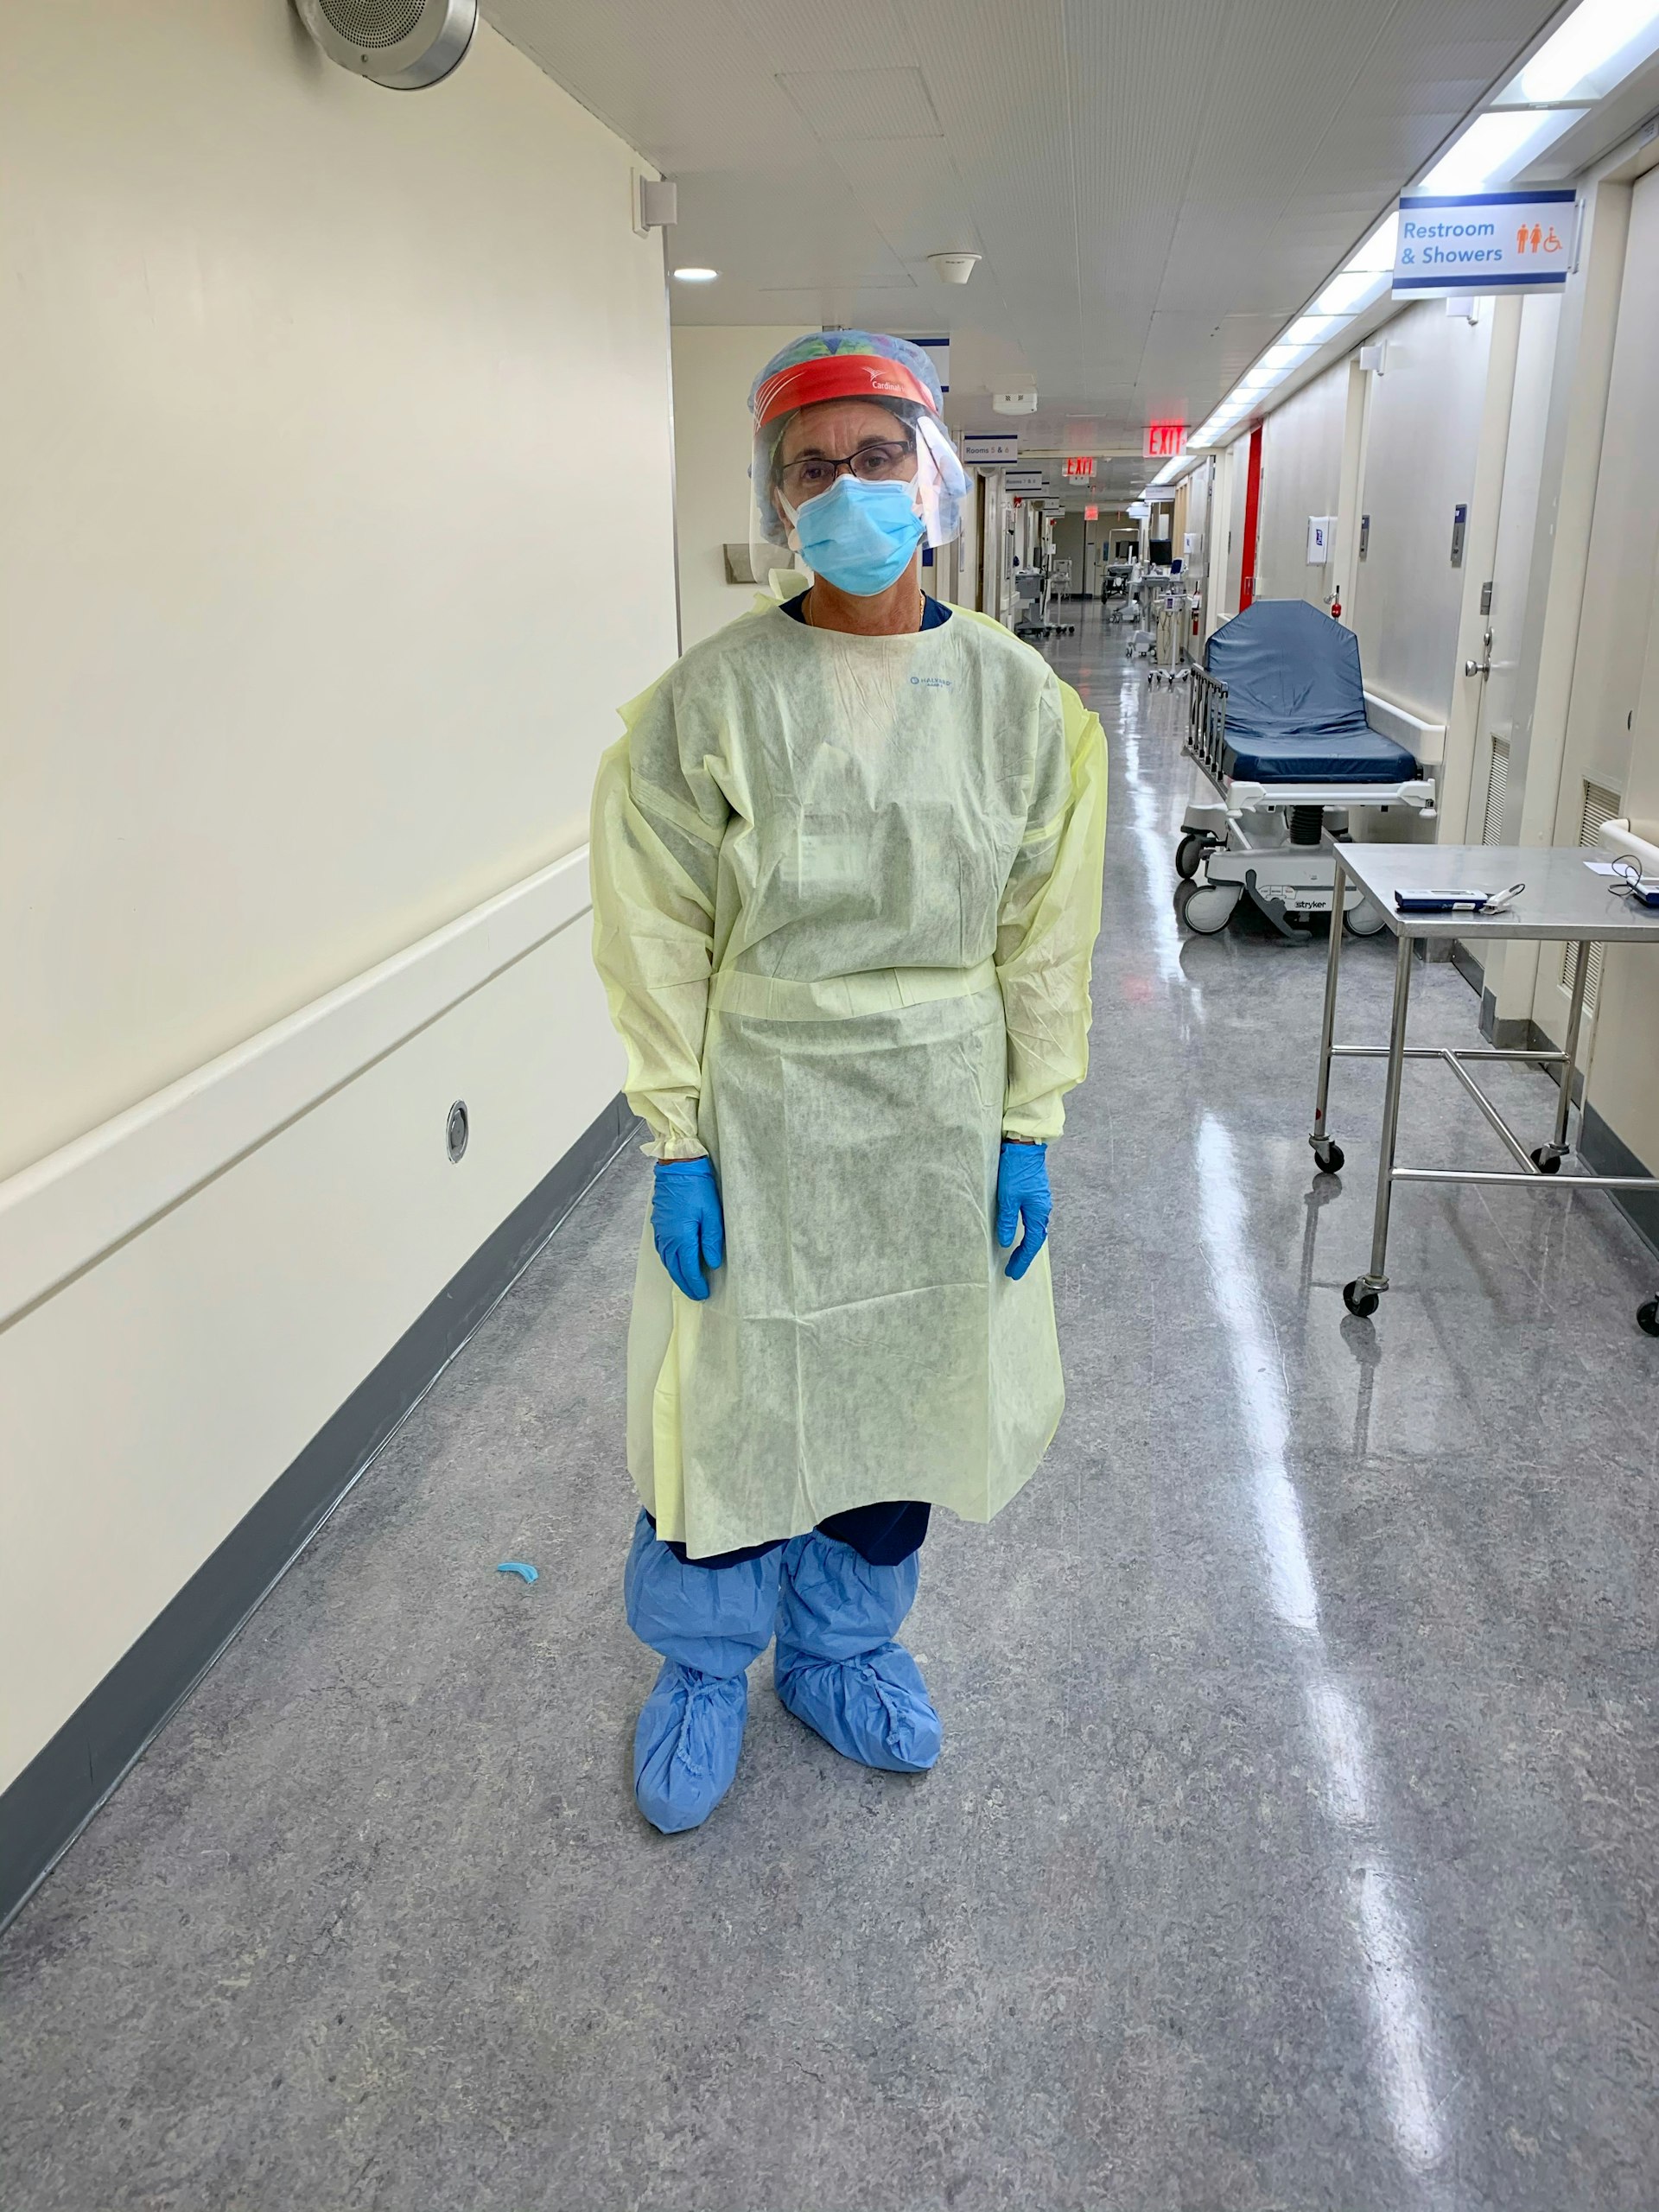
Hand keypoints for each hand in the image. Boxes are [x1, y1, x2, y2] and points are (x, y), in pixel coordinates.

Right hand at [652, 1158, 724, 1299]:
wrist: (678, 1165)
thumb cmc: (697, 1186)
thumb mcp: (712, 1214)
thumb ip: (712, 1241)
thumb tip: (713, 1263)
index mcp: (682, 1238)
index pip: (689, 1270)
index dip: (696, 1284)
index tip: (704, 1293)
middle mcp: (668, 1239)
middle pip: (675, 1269)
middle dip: (686, 1284)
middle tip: (696, 1294)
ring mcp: (660, 1231)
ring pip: (667, 1261)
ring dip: (676, 1274)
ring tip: (687, 1282)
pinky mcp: (658, 1224)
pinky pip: (662, 1250)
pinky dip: (670, 1262)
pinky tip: (676, 1262)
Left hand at [995, 1140, 1050, 1280]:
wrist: (1025, 1145)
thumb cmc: (1016, 1169)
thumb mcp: (1008, 1196)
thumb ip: (1007, 1220)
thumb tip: (1006, 1241)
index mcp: (1038, 1212)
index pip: (1031, 1243)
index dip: (1022, 1259)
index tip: (1013, 1273)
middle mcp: (1042, 1209)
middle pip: (1035, 1238)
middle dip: (1024, 1255)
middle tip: (1013, 1270)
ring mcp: (1039, 1201)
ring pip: (1034, 1229)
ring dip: (1025, 1244)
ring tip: (1015, 1256)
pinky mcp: (1034, 1194)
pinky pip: (1031, 1219)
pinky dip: (1025, 1231)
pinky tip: (1017, 1233)